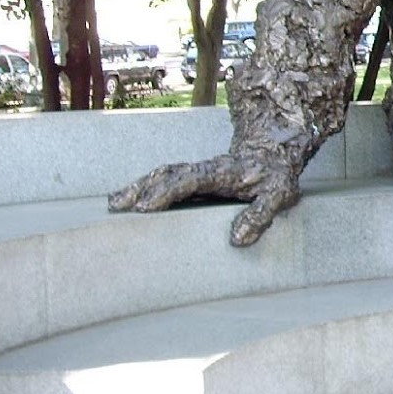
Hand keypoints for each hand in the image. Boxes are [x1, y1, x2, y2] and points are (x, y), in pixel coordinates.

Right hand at [108, 149, 299, 246]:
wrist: (276, 153)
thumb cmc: (275, 178)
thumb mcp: (278, 196)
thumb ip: (260, 216)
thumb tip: (237, 240)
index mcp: (220, 172)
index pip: (188, 180)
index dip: (166, 192)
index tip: (146, 207)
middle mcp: (203, 169)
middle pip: (167, 175)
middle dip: (141, 189)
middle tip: (118, 208)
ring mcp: (197, 172)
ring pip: (162, 175)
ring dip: (138, 187)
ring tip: (114, 204)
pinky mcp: (194, 178)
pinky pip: (166, 180)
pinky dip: (146, 188)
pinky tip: (130, 201)